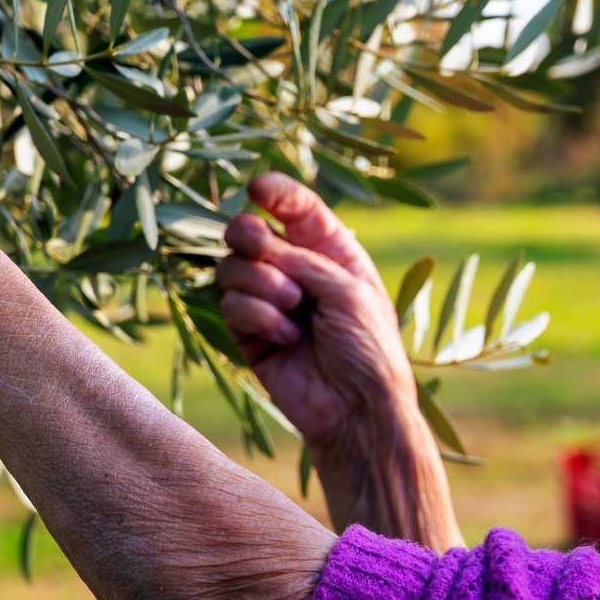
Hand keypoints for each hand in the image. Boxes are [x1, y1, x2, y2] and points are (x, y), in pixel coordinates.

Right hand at [217, 175, 460, 547]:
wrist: (356, 409)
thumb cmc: (369, 349)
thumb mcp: (349, 290)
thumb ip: (303, 258)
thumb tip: (259, 241)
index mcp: (330, 251)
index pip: (295, 208)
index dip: (274, 192)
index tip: (257, 189)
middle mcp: (296, 271)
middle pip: (247, 230)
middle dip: (247, 232)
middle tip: (258, 244)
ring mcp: (267, 301)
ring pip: (231, 266)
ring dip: (260, 281)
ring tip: (291, 308)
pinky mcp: (247, 333)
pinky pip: (230, 303)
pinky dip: (256, 315)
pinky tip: (285, 337)